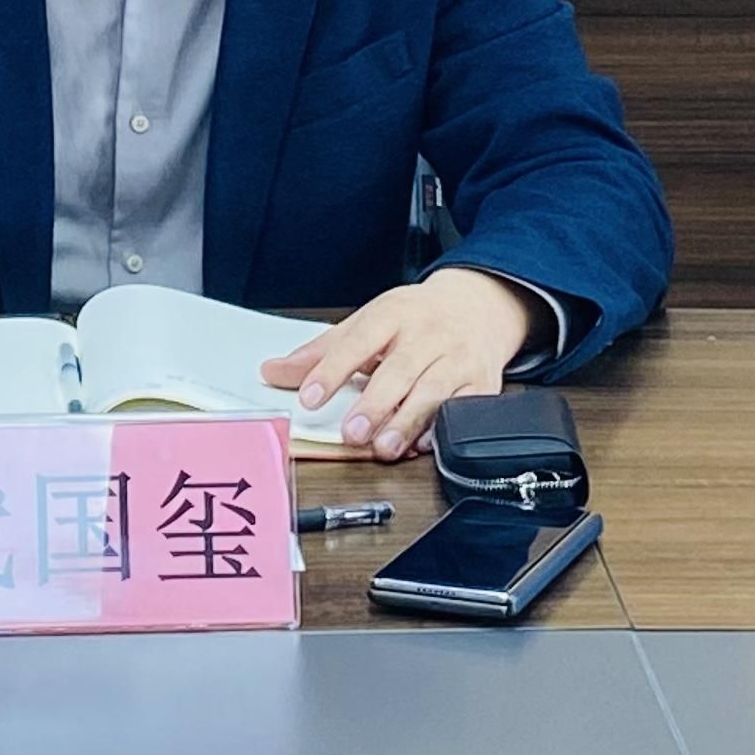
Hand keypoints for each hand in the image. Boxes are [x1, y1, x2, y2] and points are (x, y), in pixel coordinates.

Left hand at [263, 267, 541, 459]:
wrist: (478, 305)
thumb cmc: (414, 319)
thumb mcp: (367, 323)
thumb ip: (321, 352)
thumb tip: (272, 372)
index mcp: (393, 314)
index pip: (359, 340)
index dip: (333, 369)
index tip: (310, 397)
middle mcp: (428, 334)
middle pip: (401, 369)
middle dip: (376, 403)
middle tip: (352, 433)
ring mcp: (458, 357)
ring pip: (434, 391)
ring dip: (408, 422)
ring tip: (383, 448)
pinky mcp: (482, 381)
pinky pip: (465, 406)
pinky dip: (444, 427)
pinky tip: (424, 444)